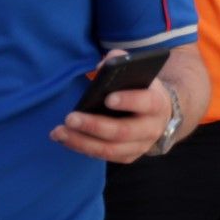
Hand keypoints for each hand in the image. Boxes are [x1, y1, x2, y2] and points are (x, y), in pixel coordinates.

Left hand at [51, 50, 172, 163]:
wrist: (160, 116)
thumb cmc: (143, 89)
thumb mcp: (140, 73)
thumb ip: (122, 62)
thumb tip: (100, 67)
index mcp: (157, 103)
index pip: (146, 102)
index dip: (128, 100)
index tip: (107, 98)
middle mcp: (151, 128)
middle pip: (122, 131)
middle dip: (94, 126)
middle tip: (70, 118)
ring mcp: (140, 146)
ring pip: (110, 149)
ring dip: (82, 142)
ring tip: (59, 132)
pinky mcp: (128, 157)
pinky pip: (104, 156)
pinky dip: (83, 148)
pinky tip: (67, 139)